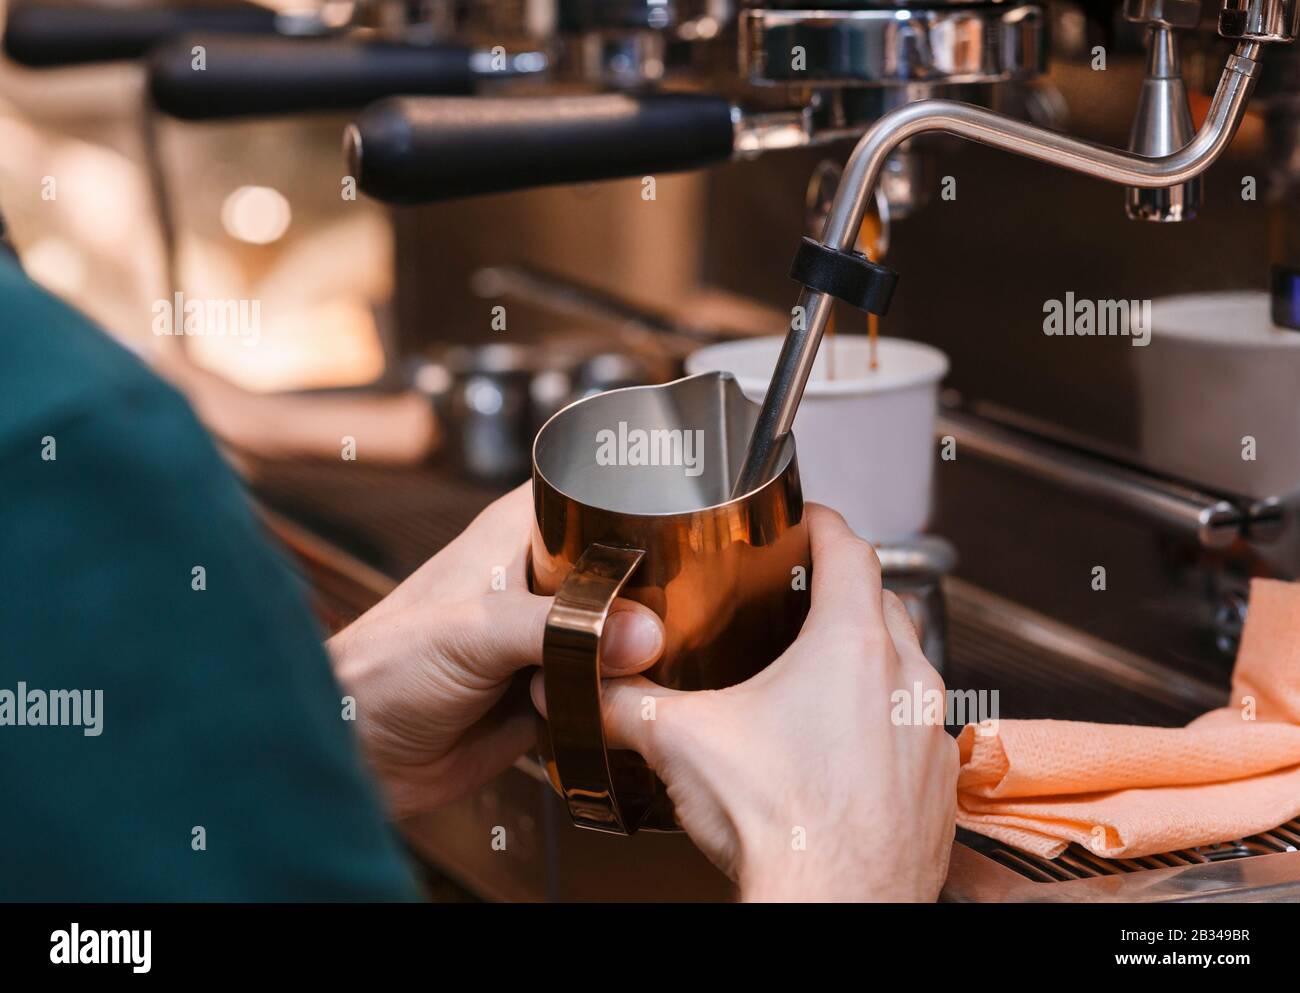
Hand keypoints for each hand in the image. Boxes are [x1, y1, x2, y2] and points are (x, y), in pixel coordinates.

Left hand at [328, 484, 664, 818]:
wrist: (355, 759)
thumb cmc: (381, 671)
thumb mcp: (471, 631)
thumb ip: (560, 630)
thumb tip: (645, 634)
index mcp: (517, 534)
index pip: (596, 495)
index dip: (644, 502)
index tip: (697, 522)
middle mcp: (541, 581)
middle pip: (625, 571)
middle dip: (660, 593)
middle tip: (701, 611)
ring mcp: (550, 639)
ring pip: (623, 634)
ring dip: (645, 655)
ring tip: (679, 660)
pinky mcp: (555, 693)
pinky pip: (610, 690)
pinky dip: (625, 700)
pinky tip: (646, 703)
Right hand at [532, 505, 958, 901]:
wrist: (835, 907)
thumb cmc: (781, 826)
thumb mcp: (680, 743)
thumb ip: (623, 702)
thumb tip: (583, 684)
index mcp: (852, 646)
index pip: (851, 548)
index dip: (822, 523)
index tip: (803, 520)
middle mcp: (906, 681)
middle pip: (884, 602)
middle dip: (843, 591)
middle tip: (798, 598)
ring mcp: (930, 734)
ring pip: (907, 666)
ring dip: (869, 659)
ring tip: (817, 674)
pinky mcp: (938, 784)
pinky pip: (917, 728)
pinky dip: (886, 720)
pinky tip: (843, 747)